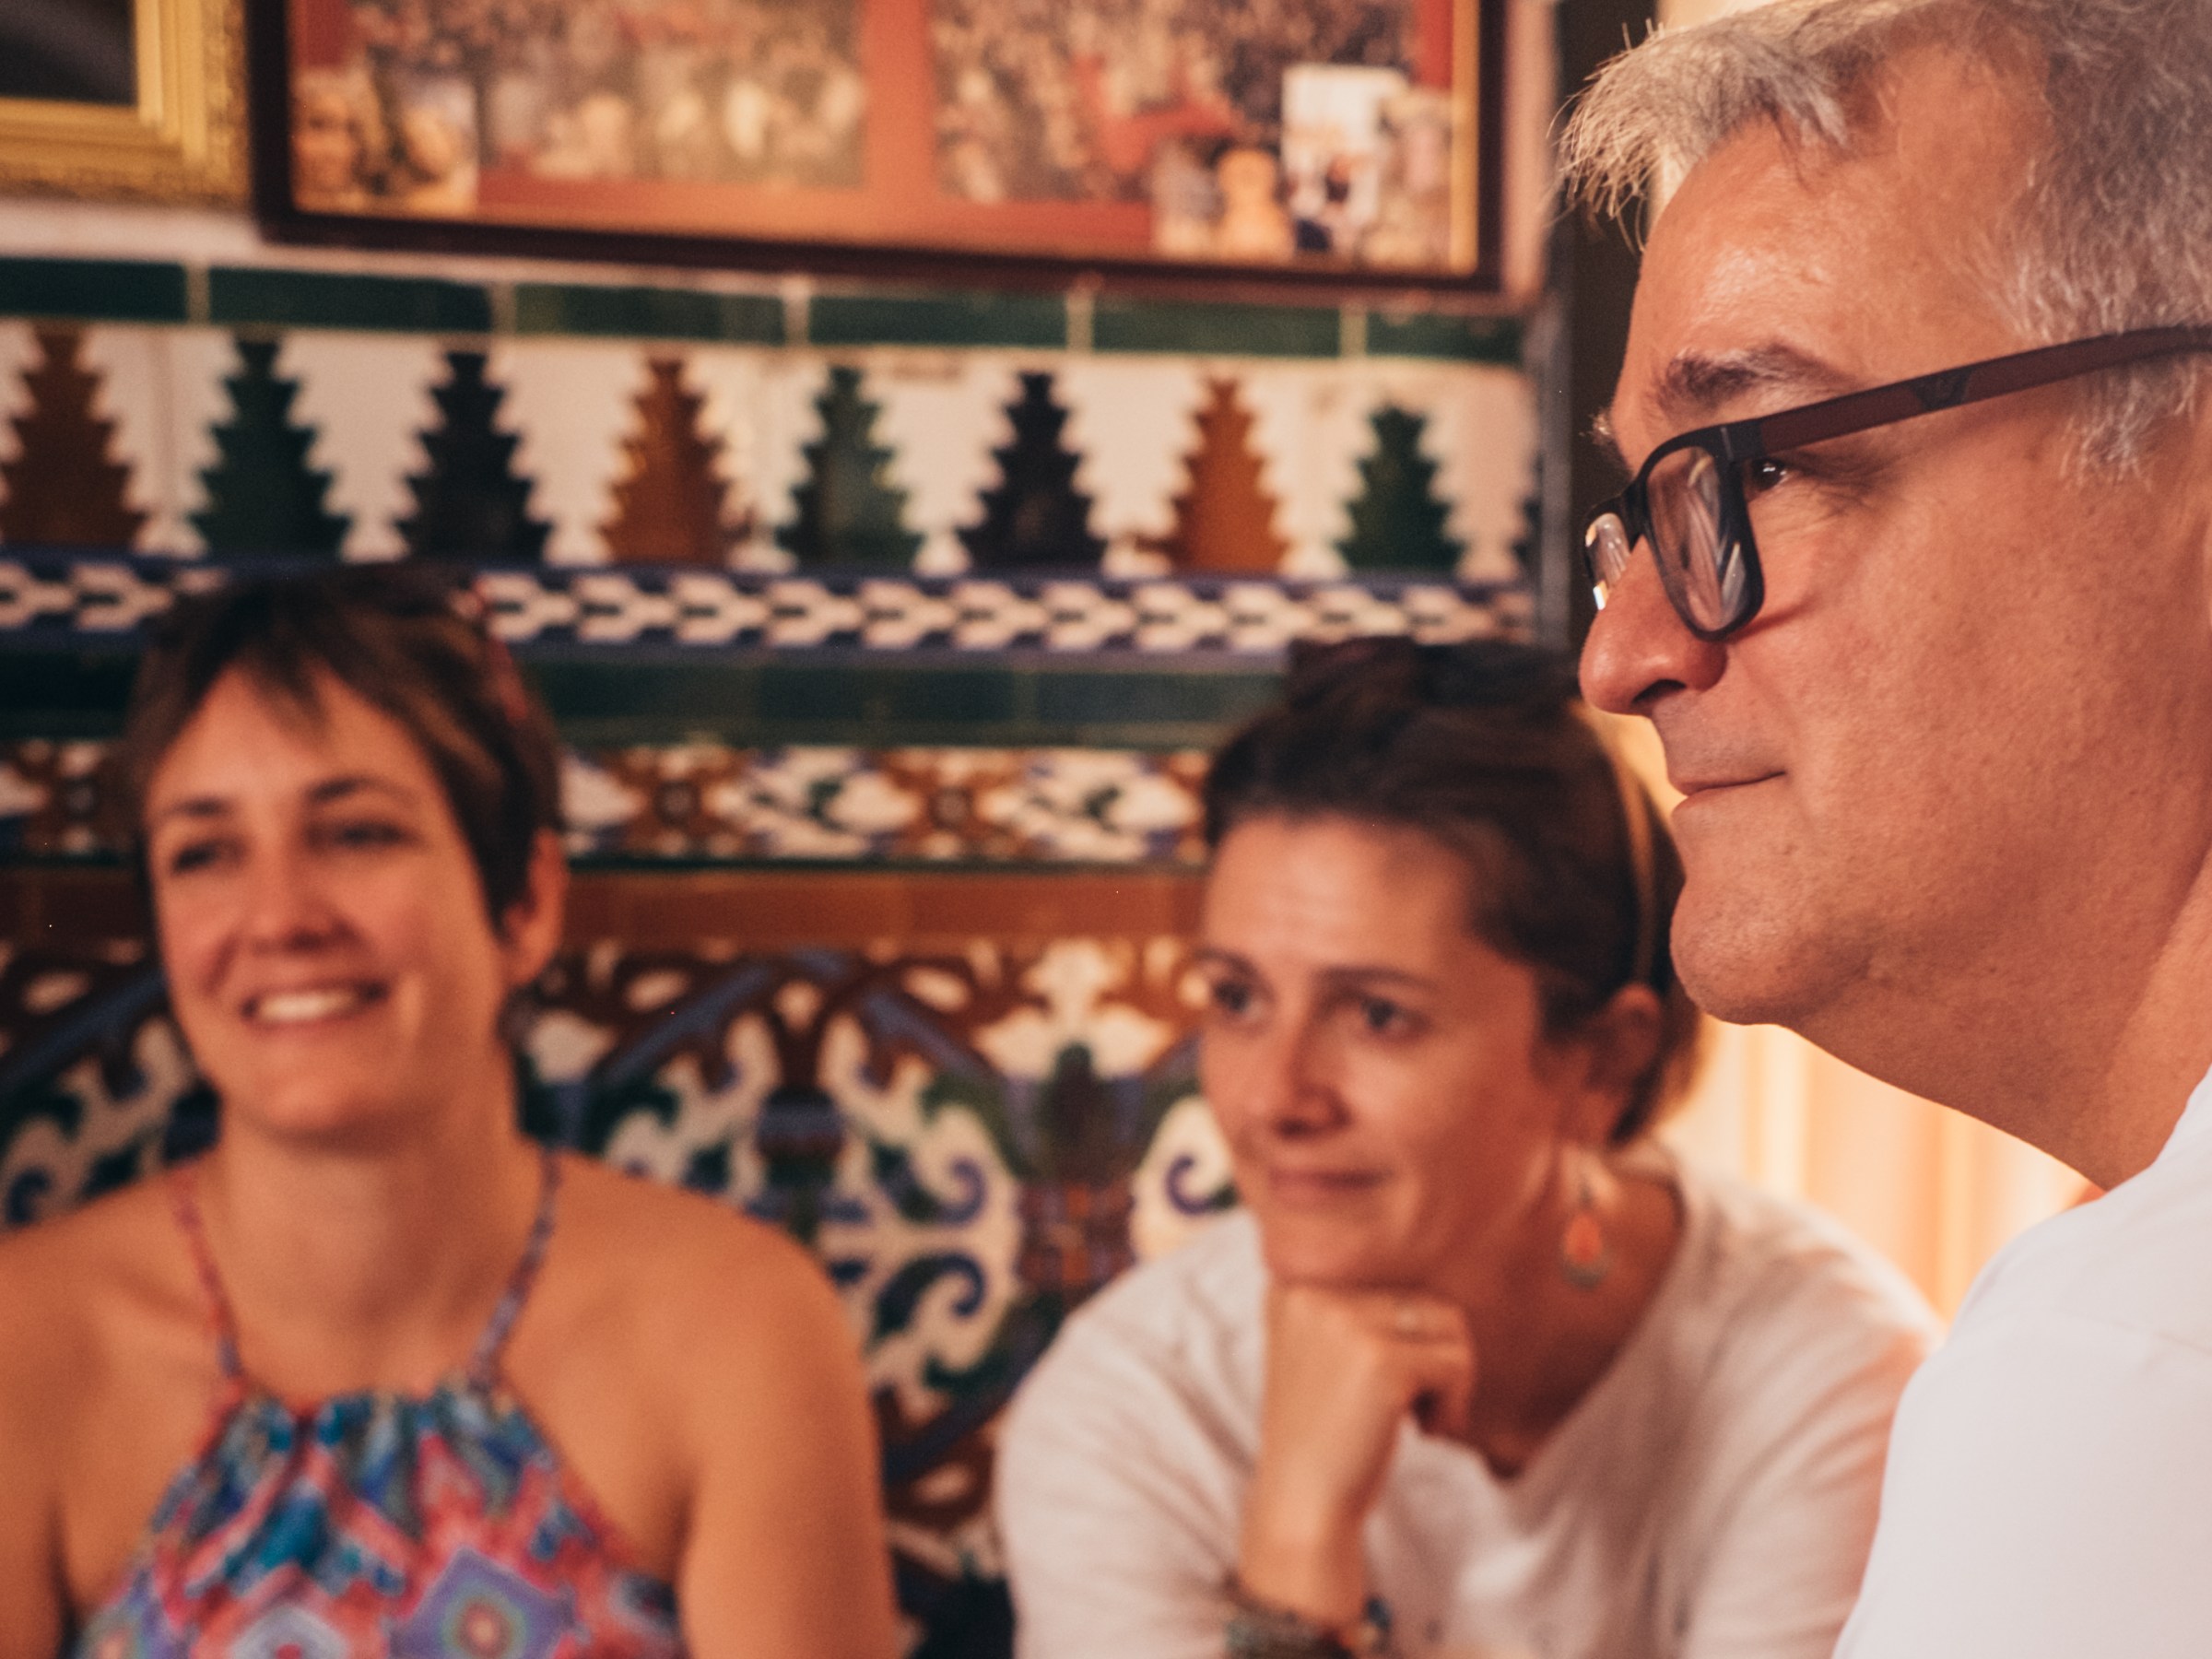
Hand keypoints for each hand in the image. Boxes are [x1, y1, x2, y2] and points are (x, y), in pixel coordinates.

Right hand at [1237, 1284, 1475, 1626]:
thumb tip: (1441, 1272)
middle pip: (1424, 1301)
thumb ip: (1362, 1308)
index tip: (1383, 1386)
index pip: (1392, 1285)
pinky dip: (1455, 1403)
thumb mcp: (1324, 1351)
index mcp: (1295, 1284)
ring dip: (1450, 1377)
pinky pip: (1457, 1363)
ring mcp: (1345, 1321)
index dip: (1407, 1341)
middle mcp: (1313, 1291)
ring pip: (1449, 1324)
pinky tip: (1426, 1433)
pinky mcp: (1380, 1359)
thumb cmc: (1326, 1434)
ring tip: (1421, 1418)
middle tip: (1412, 1409)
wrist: (1301, 1504)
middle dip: (1434, 1359)